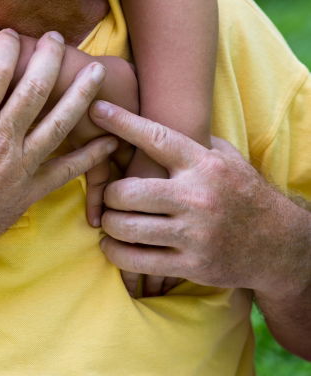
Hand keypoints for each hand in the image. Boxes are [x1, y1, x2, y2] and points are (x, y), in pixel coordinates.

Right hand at [0, 29, 118, 267]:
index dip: (6, 48)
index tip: (12, 34)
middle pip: (34, 91)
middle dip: (49, 60)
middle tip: (57, 39)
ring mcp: (18, 168)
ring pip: (59, 125)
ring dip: (80, 96)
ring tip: (95, 73)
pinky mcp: (29, 192)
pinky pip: (67, 171)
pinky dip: (91, 155)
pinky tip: (110, 139)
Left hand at [89, 101, 296, 293]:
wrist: (279, 244)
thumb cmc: (243, 193)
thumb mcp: (226, 158)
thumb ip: (193, 140)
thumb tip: (155, 118)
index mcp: (203, 165)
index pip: (156, 139)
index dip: (123, 124)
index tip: (97, 110)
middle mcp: (197, 198)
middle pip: (130, 191)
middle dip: (109, 192)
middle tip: (109, 193)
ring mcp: (194, 234)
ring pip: (128, 228)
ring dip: (110, 223)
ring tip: (109, 219)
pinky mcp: (192, 265)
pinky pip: (138, 261)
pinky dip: (116, 252)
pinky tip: (113, 245)